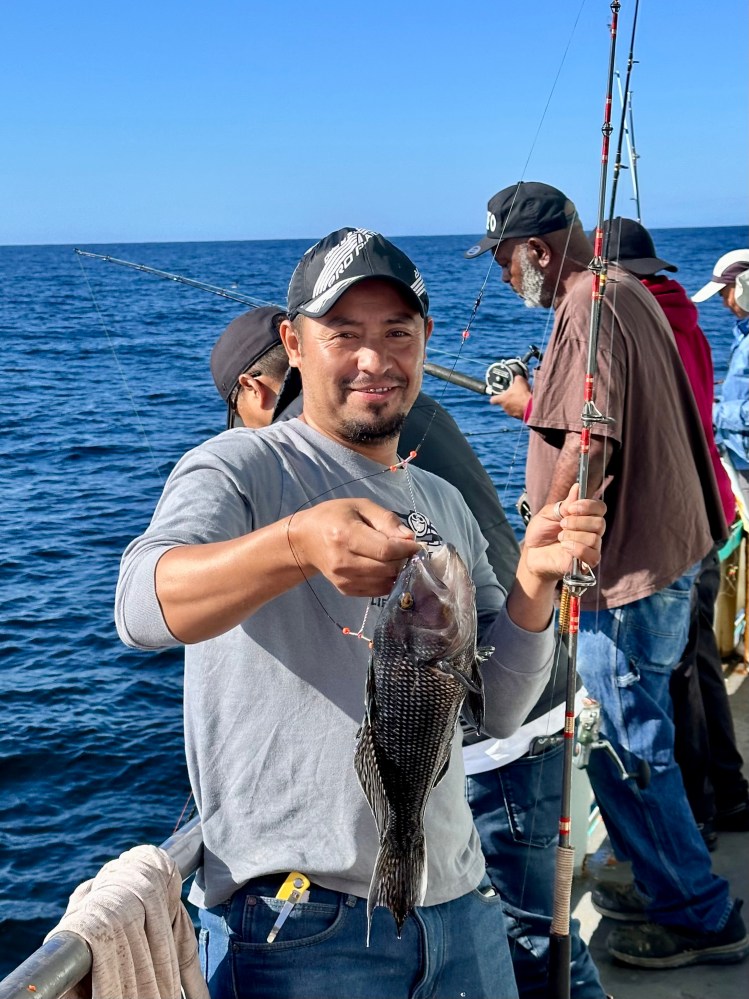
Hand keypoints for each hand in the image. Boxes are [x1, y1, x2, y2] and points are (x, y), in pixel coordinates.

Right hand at [289, 498, 420, 596]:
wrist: (305, 540)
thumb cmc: (334, 517)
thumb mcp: (359, 506)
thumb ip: (385, 520)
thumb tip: (409, 538)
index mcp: (346, 535)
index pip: (385, 550)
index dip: (406, 550)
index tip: (416, 545)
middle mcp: (343, 561)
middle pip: (387, 568)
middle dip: (403, 561)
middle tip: (407, 552)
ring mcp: (343, 579)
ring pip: (384, 583)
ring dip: (397, 573)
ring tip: (396, 559)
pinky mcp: (345, 590)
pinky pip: (376, 591)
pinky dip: (386, 581)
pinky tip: (385, 568)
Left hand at [489, 375, 531, 418]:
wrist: (531, 406)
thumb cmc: (522, 394)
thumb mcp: (519, 381)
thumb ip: (516, 378)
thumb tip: (517, 377)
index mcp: (502, 399)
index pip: (493, 400)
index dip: (495, 397)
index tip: (497, 395)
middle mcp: (505, 408)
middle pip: (503, 403)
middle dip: (508, 399)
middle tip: (513, 394)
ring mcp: (511, 413)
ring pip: (511, 408)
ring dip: (515, 404)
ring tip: (521, 398)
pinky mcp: (518, 417)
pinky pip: (518, 412)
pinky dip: (521, 408)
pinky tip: (525, 404)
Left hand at [522, 483, 605, 581]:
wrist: (531, 553)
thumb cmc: (540, 533)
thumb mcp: (547, 514)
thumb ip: (564, 504)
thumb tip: (577, 487)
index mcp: (584, 517)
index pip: (600, 508)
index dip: (588, 506)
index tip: (571, 508)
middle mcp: (591, 531)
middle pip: (600, 523)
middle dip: (579, 522)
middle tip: (562, 524)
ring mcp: (590, 548)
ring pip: (595, 539)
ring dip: (574, 536)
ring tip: (560, 537)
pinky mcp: (586, 563)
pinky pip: (593, 556)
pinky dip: (578, 549)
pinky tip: (564, 547)